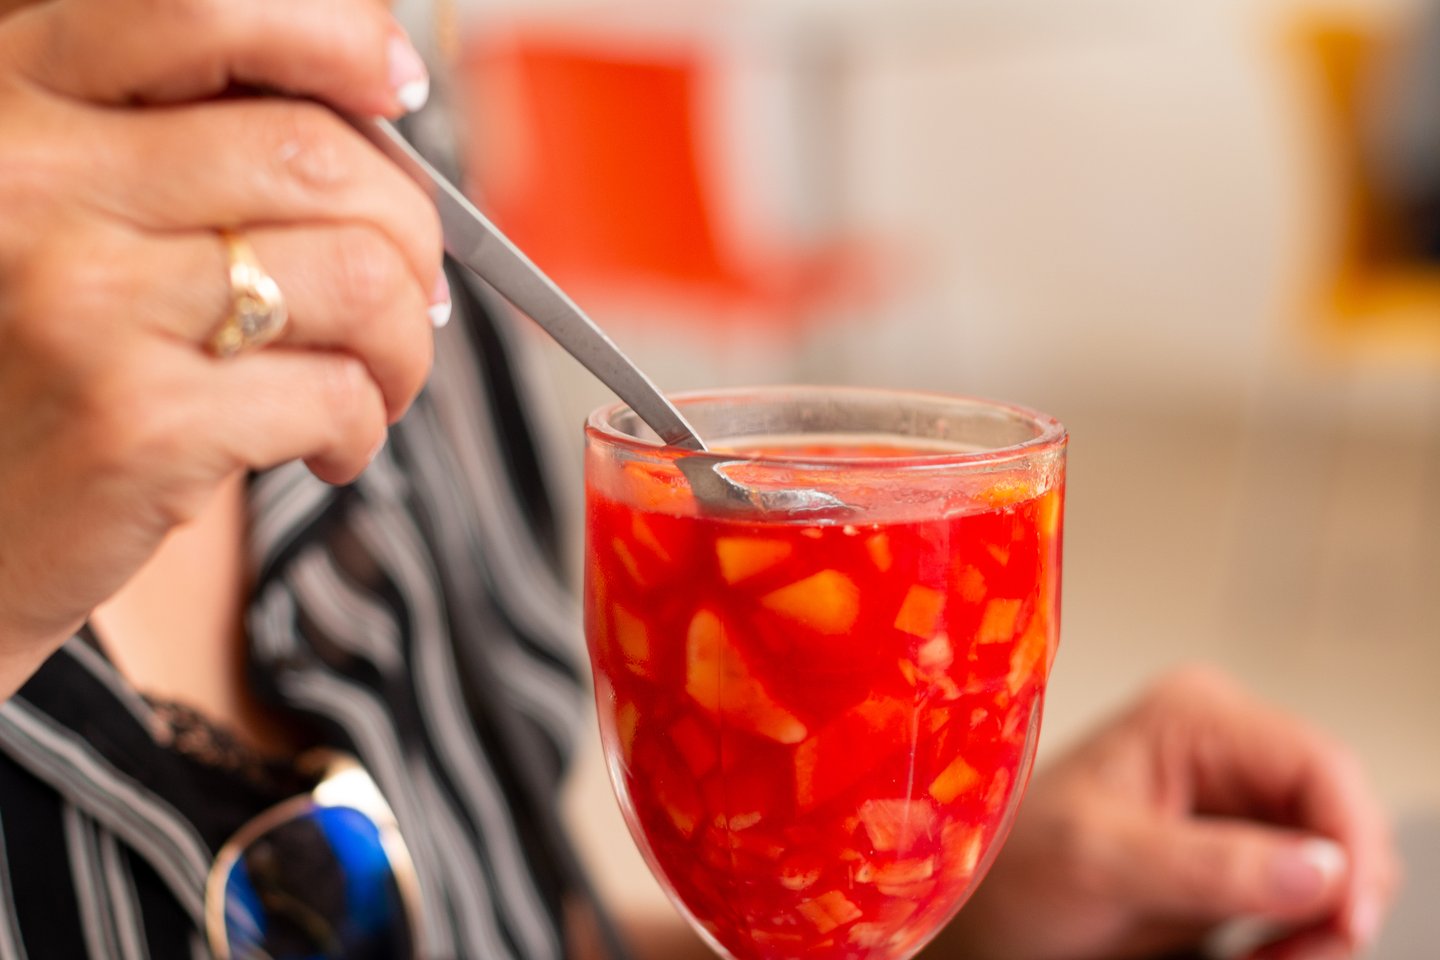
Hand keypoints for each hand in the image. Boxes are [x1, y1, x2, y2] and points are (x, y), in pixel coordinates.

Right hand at [0, 0, 443, 694]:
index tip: (398, 86)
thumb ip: (175, 155)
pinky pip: (336, 394)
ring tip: (378, 384)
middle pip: (317, 154)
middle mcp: (31, 180)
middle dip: (411, 234)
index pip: (198, 11)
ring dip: (407, 344)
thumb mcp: (61, 220)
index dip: (335, 37)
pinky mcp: (133, 421)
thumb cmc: (28, 374)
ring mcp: (79, 300)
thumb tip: (381, 130)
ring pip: (358, 275)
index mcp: (14, 102)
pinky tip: (327, 449)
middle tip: (413, 297)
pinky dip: (366, 427)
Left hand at [932, 666, 1398, 959]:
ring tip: (1274, 959)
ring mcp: (1236, 794)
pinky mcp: (1240, 846)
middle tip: (1306, 955)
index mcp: (1193, 715)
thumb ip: (1208, 865)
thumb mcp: (1099, 861)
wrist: (986, 902)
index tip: (1348, 919)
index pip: (1317, 762)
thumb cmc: (1013, 861)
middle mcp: (1226, 743)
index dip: (1351, 839)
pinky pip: (1310, 886)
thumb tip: (1322, 869)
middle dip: (1338, 889)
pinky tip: (1268, 953)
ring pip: (1335, 854)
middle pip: (1338, 811)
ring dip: (1324, 917)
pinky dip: (1304, 929)